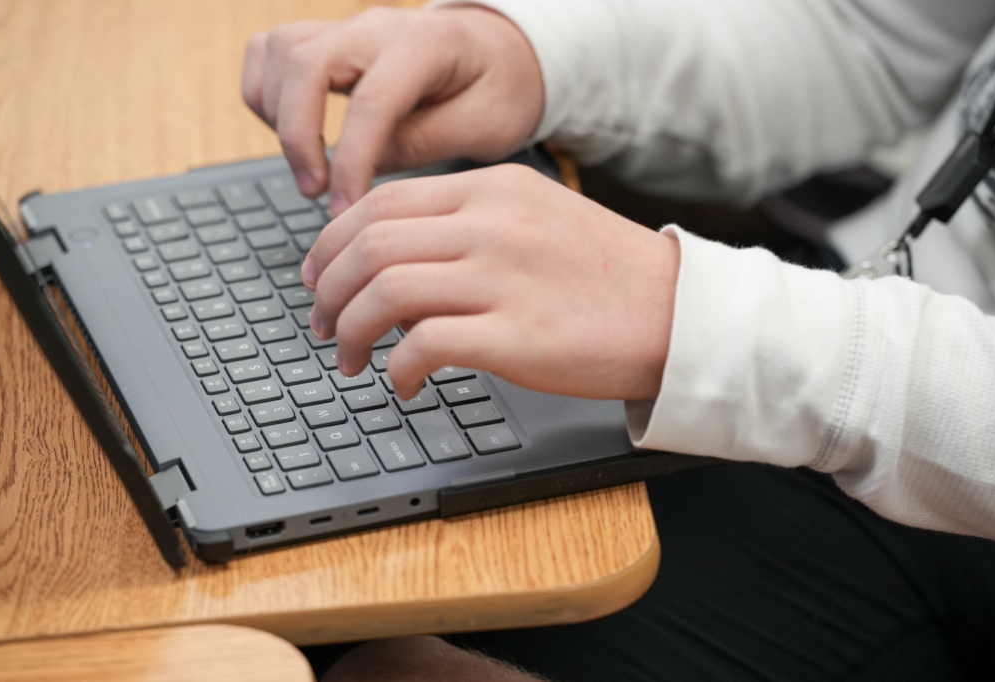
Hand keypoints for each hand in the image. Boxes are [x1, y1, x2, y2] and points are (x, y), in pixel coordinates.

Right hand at [241, 7, 543, 215]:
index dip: (349, 161)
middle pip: (305, 62)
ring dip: (276, 115)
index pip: (370, 100)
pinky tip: (295, 135)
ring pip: (278, 51)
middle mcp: (378, 27)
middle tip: (315, 192)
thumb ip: (422, 143)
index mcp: (426, 44)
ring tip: (309, 168)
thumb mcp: (484, 126)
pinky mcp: (329, 42)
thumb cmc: (500, 89)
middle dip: (297, 136)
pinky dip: (266, 95)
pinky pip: (270, 52)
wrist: (503, 53)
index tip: (344, 210)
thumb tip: (359, 167)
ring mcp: (348, 30)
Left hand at [303, 164, 679, 401]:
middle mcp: (491, 224)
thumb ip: (466, 224)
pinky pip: (423, 346)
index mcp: (492, 189)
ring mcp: (502, 278)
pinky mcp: (514, 336)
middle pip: (370, 246)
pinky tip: (401, 383)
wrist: (676, 313)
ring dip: (350, 331)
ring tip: (350, 358)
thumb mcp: (535, 218)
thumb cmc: (604, 275)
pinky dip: (396, 368)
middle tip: (321, 324)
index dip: (332, 242)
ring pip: (384, 293)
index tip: (318, 275)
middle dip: (328, 291)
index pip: (381, 202)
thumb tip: (395, 262)